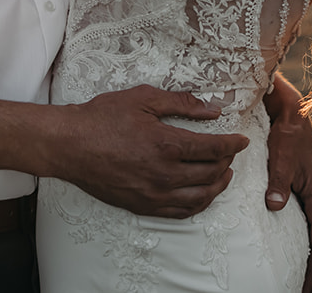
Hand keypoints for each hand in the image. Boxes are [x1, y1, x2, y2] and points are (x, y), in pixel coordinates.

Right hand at [48, 85, 249, 219]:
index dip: (232, 144)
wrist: (70, 145)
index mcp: (167, 145)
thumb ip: (181, 103)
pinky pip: (179, 212)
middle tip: (230, 152)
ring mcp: (153, 194)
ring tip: (223, 175)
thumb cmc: (102, 118)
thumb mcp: (143, 99)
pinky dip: (197, 205)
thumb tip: (212, 110)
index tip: (241, 139)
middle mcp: (164, 174)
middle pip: (210, 174)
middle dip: (226, 162)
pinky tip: (201, 195)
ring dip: (217, 186)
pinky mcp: (142, 206)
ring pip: (199, 198)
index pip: (213, 149)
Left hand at [265, 77, 311, 292]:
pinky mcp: (304, 198)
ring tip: (302, 287)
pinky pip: (310, 232)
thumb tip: (275, 206)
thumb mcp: (283, 154)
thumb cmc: (287, 132)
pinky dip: (307, 251)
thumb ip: (279, 179)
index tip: (303, 290)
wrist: (291, 113)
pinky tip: (295, 261)